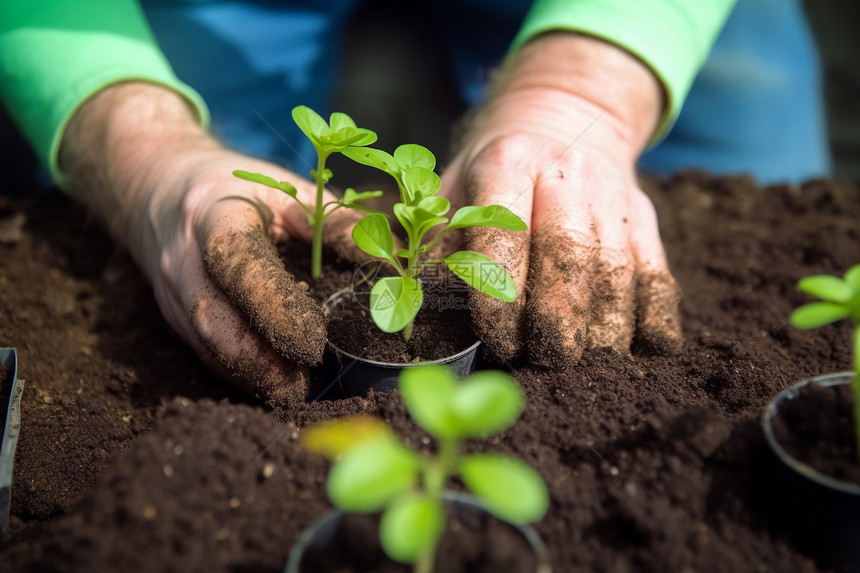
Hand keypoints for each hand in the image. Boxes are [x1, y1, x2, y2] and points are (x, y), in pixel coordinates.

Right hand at [60, 83, 353, 404]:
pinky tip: (272, 382)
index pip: (237, 264)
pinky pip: (203, 352)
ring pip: (205, 346)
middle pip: (213, 320)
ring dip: (250, 375)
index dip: (274, 307)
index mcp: (214, 214)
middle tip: (305, 385)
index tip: (314, 343)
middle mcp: (183, 257)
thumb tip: (385, 261)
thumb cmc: (237, 189)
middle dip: (260, 361)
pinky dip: (239, 372)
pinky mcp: (171, 316)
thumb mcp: (284, 189)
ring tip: (295, 391)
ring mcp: (171, 292)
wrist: (159, 190)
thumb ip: (334, 222)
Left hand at [441, 34, 681, 367]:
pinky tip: (643, 350)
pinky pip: (658, 272)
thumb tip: (394, 310)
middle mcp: (567, 173)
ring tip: (584, 367)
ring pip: (618, 270)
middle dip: (557, 319)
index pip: (505, 234)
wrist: (563, 119)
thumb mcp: (446, 190)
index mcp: (507, 163)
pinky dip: (655, 316)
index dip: (501, 294)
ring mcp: (614, 195)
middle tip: (545, 363)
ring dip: (603, 328)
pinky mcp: (646, 218)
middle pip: (572, 256)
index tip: (497, 341)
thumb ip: (424, 242)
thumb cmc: (489, 174)